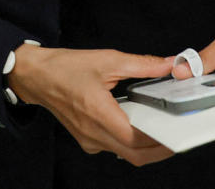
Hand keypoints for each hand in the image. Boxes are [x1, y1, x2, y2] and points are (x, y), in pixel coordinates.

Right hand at [7, 46, 175, 165]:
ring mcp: (88, 140)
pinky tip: (139, 126)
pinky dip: (130, 143)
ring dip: (145, 147)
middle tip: (176, 136)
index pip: (136, 140)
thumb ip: (142, 65)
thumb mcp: (108, 59)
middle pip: (134, 155)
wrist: (37, 76)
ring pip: (124, 154)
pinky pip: (113, 148)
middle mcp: (93, 133)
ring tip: (162, 129)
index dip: (160, 140)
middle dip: (159, 150)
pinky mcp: (86, 140)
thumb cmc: (66, 67)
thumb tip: (167, 65)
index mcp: (99, 113)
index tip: (178, 133)